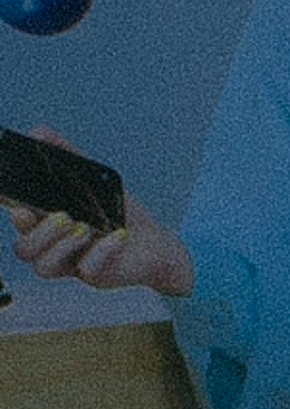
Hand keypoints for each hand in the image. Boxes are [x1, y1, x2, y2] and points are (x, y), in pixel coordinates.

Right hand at [0, 153, 191, 302]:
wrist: (152, 241)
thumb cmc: (115, 212)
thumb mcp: (91, 179)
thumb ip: (65, 155)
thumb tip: (39, 132)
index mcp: (46, 224)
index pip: (20, 224)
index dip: (17, 216)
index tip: (23, 206)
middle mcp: (53, 247)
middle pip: (24, 250)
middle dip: (39, 233)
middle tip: (64, 216)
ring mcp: (72, 264)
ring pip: (44, 267)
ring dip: (60, 246)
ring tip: (83, 227)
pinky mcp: (95, 277)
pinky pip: (88, 271)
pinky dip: (102, 252)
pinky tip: (117, 236)